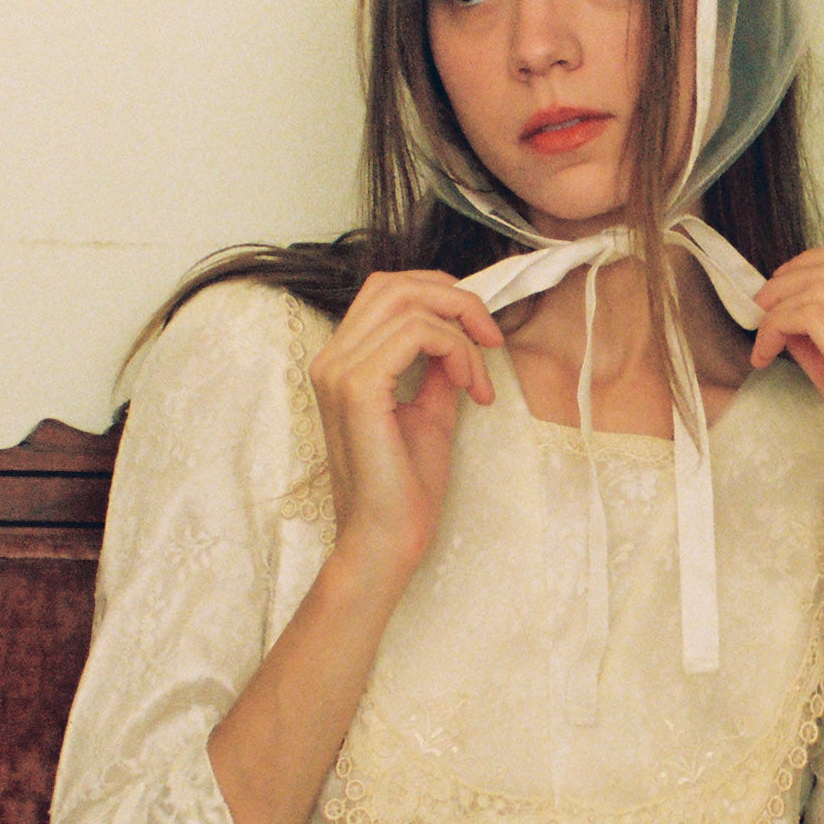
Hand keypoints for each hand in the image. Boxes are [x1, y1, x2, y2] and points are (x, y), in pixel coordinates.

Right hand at [307, 271, 502, 570]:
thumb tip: (460, 336)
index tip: (481, 331)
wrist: (388, 539)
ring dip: (462, 334)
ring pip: (411, 304)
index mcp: (343, 362)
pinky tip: (470, 388)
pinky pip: (417, 334)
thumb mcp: (430, 411)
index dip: (441, 296)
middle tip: (491, 338)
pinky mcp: (358, 388)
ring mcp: (340, 371)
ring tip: (479, 380)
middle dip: (456, 301)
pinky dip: (456, 351)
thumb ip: (436, 369)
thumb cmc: (406, 487)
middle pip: (395, 284)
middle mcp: (332, 359)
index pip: (386, 291)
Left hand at [750, 248, 823, 569]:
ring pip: (823, 288)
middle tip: (760, 305)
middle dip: (790, 277)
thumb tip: (791, 319)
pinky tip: (765, 354)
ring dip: (778, 304)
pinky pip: (812, 318)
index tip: (782, 288)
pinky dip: (778, 326)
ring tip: (761, 335)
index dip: (815, 263)